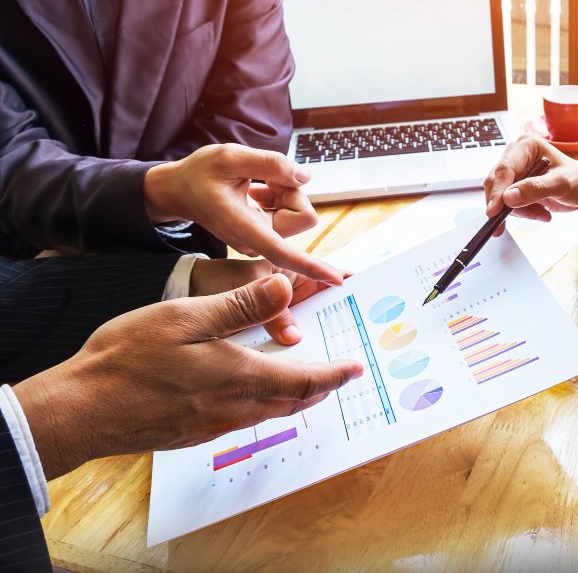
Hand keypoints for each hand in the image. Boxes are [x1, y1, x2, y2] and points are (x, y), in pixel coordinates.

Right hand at [13, 274, 363, 478]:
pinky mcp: (192, 433)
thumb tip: (286, 286)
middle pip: (292, 401)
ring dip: (292, 396)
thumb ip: (239, 305)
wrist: (79, 411)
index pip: (304, 379)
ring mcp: (212, 425)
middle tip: (337, 375)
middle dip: (319, 387)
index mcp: (240, 376)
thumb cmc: (128, 359)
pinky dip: (262, 404)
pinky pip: (242, 419)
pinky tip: (250, 392)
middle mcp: (234, 408)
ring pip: (268, 412)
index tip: (355, 369)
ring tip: (303, 382)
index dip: (334, 374)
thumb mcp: (186, 317)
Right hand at [143, 143, 340, 281]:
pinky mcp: (265, 232)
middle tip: (261, 177)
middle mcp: (256, 241)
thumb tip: (305, 177)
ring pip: (297, 209)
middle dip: (289, 189)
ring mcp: (261, 239)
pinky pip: (289, 210)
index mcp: (245, 229)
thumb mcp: (230, 157)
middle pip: (302, 214)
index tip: (337, 280)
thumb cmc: (198, 174)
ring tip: (253, 183)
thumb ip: (270, 164)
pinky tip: (256, 189)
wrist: (179, 190)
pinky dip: (278, 194)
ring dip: (282, 190)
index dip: (313, 266)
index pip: (285, 253)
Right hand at [483, 134, 577, 229]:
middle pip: (497, 182)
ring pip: (500, 196)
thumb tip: (508, 197)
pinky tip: (541, 212)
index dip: (498, 192)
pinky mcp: (515, 184)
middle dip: (508, 204)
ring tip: (543, 213)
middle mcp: (516, 154)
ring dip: (520, 210)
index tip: (494, 212)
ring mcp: (515, 170)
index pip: (504, 169)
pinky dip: (522, 212)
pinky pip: (507, 203)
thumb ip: (535, 189)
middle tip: (522, 217)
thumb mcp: (562, 184)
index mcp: (526, 145)